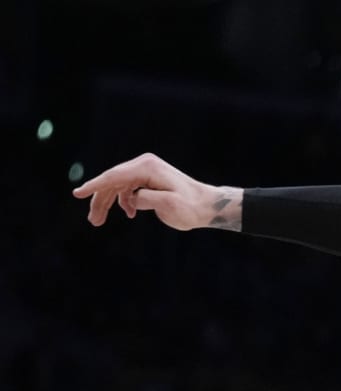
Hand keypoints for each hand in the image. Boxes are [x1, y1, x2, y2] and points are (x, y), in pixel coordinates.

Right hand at [71, 153, 233, 230]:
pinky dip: (122, 201)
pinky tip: (127, 213)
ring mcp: (145, 171)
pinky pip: (126, 189)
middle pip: (112, 181)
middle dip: (99, 200)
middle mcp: (143, 165)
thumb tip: (130, 199)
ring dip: (107, 203)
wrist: (208, 206)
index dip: (94, 186)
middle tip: (93, 221)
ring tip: (98, 221)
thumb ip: (146, 199)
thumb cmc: (192, 207)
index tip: (78, 194)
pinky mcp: (147, 180)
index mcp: (147, 167)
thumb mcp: (170, 205)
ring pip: (117, 186)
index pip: (114, 177)